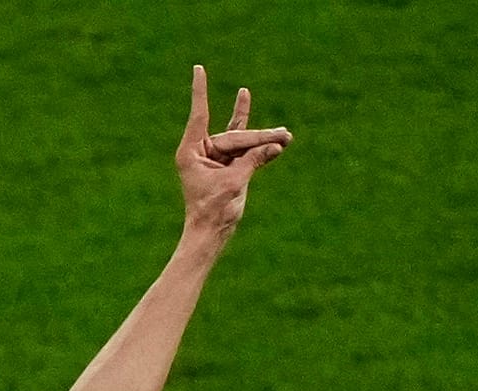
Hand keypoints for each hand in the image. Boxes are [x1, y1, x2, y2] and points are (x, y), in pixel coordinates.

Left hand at [176, 66, 290, 237]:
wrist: (211, 234)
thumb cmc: (213, 211)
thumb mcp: (235, 183)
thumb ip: (254, 160)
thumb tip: (276, 145)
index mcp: (192, 152)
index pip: (200, 115)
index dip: (200, 91)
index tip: (198, 68)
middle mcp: (201, 151)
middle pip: (234, 137)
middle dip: (259, 138)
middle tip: (285, 136)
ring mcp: (215, 158)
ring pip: (242, 143)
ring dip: (264, 140)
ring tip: (286, 135)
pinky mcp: (228, 166)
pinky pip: (245, 150)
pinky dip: (260, 144)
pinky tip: (272, 132)